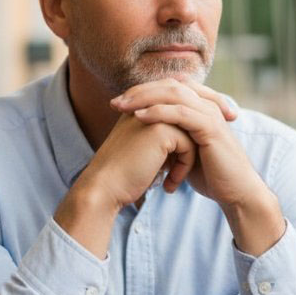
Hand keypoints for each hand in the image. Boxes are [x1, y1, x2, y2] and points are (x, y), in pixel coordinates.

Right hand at [82, 112, 197, 207]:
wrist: (104, 188)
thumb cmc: (123, 176)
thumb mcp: (144, 151)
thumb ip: (162, 140)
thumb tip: (188, 140)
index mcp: (139, 107)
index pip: (175, 118)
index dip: (178, 146)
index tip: (170, 169)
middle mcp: (146, 106)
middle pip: (186, 125)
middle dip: (186, 151)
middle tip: (175, 175)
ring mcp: (154, 115)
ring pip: (191, 134)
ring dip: (186, 160)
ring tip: (172, 180)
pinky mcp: (161, 129)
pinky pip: (189, 145)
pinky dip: (184, 167)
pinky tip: (170, 183)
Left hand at [110, 79, 257, 205]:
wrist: (236, 192)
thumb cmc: (211, 173)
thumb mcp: (185, 150)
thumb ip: (171, 136)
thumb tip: (145, 136)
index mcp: (202, 106)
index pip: (169, 86)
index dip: (144, 90)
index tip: (119, 102)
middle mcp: (207, 105)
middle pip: (169, 85)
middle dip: (140, 91)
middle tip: (115, 102)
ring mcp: (210, 114)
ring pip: (174, 94)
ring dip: (144, 98)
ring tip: (121, 106)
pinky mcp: (211, 128)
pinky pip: (181, 113)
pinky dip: (158, 112)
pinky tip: (139, 117)